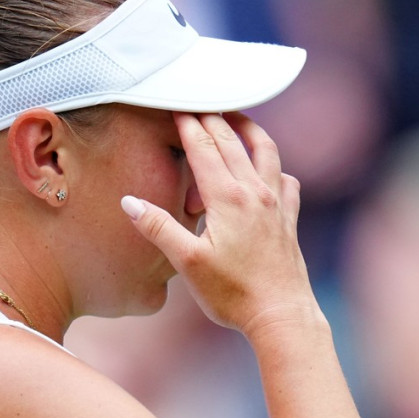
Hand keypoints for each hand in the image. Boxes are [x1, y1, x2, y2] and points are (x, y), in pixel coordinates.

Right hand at [122, 112, 319, 335]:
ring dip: (250, 130)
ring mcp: (276, 204)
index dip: (187, 125)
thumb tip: (129, 201)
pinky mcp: (288, 219)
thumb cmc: (232, 293)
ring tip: (237, 118)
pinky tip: (272, 171)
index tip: (175, 105)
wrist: (281, 315)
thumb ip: (159, 228)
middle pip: (232, 142)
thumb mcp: (187, 262)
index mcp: (228, 198)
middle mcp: (255, 193)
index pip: (204, 148)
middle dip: (212, 119)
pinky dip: (276, 166)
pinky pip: (286, 180)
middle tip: (197, 102)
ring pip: (266, 152)